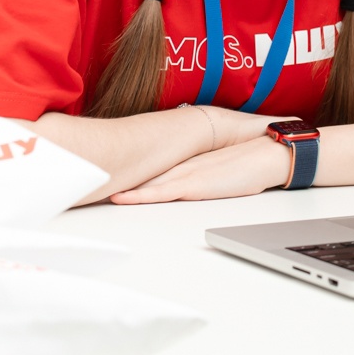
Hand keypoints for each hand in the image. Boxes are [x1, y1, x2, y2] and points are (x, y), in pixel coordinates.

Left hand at [110, 136, 289, 203]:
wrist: (270, 156)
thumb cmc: (251, 164)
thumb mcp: (219, 169)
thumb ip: (199, 173)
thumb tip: (183, 181)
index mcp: (185, 160)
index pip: (148, 164)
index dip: (123, 168)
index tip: (99, 170)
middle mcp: (180, 165)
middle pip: (139, 170)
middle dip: (113, 175)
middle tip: (83, 177)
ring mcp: (186, 174)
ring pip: (144, 182)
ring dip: (120, 185)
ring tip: (92, 188)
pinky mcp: (194, 185)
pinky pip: (162, 193)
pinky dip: (141, 196)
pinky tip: (123, 198)